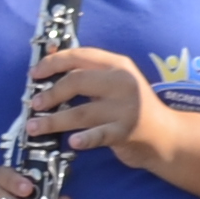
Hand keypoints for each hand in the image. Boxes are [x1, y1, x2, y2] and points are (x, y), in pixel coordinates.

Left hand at [20, 45, 164, 165]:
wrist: (166, 136)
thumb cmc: (132, 108)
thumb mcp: (117, 84)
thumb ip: (90, 74)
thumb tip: (48, 66)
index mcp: (118, 65)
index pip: (80, 56)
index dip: (53, 62)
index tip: (34, 73)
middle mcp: (122, 82)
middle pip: (77, 81)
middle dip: (51, 92)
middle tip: (34, 104)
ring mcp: (125, 108)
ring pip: (81, 112)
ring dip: (53, 121)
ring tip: (34, 127)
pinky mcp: (125, 132)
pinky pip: (100, 135)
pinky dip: (85, 139)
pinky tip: (72, 142)